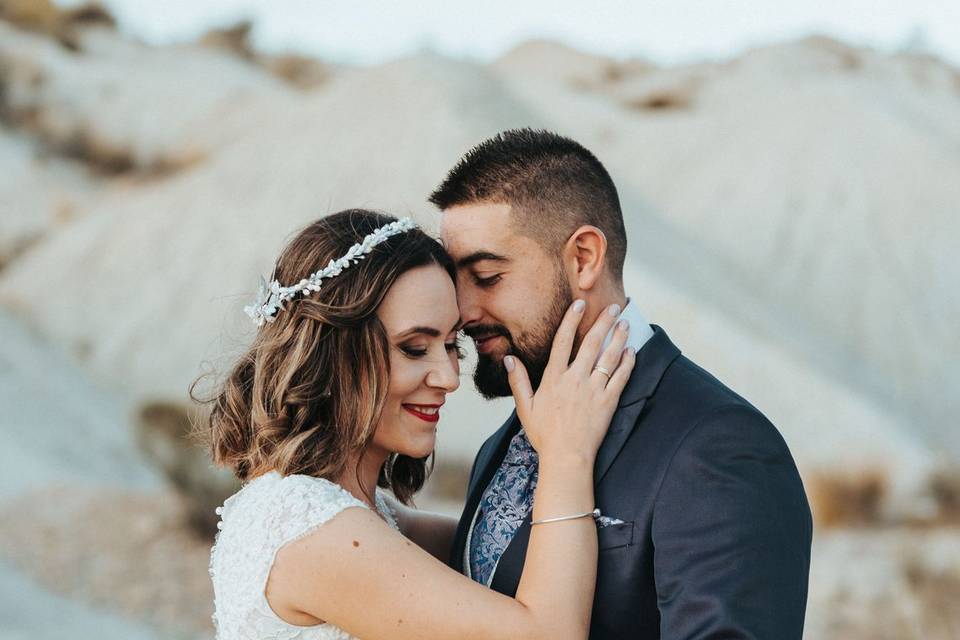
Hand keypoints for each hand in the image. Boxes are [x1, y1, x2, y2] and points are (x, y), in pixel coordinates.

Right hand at [505, 300, 635, 463]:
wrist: (566, 457)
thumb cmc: (544, 435)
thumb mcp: (525, 408)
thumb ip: (518, 381)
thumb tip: (508, 359)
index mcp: (553, 378)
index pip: (562, 341)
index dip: (571, 320)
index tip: (579, 304)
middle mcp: (575, 379)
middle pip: (592, 343)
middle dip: (603, 322)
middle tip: (614, 306)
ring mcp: (594, 390)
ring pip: (609, 357)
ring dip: (618, 338)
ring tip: (625, 322)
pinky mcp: (608, 402)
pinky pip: (621, 377)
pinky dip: (627, 362)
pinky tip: (631, 350)